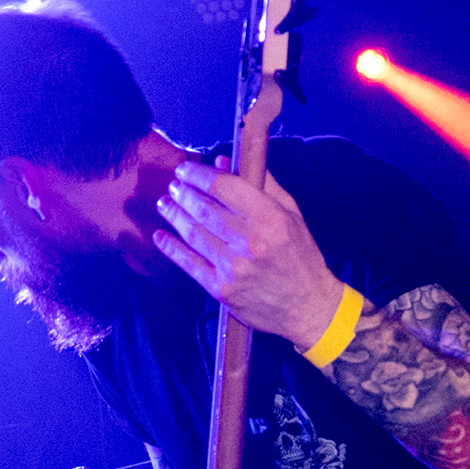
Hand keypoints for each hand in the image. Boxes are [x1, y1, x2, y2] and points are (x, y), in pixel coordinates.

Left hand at [153, 159, 346, 350]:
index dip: (200, 175)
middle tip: (174, 185)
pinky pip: (189, 264)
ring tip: (165, 204)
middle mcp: (250, 241)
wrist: (308, 306)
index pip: (225, 187)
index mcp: (270, 218)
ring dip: (175, 216)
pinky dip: (171, 249)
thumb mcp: (291, 214)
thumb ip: (261, 184)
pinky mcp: (222, 289)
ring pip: (194, 234)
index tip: (186, 169)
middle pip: (205, 209)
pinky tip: (160, 237)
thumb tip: (224, 162)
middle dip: (184, 194)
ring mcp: (233, 267)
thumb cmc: (301, 256)